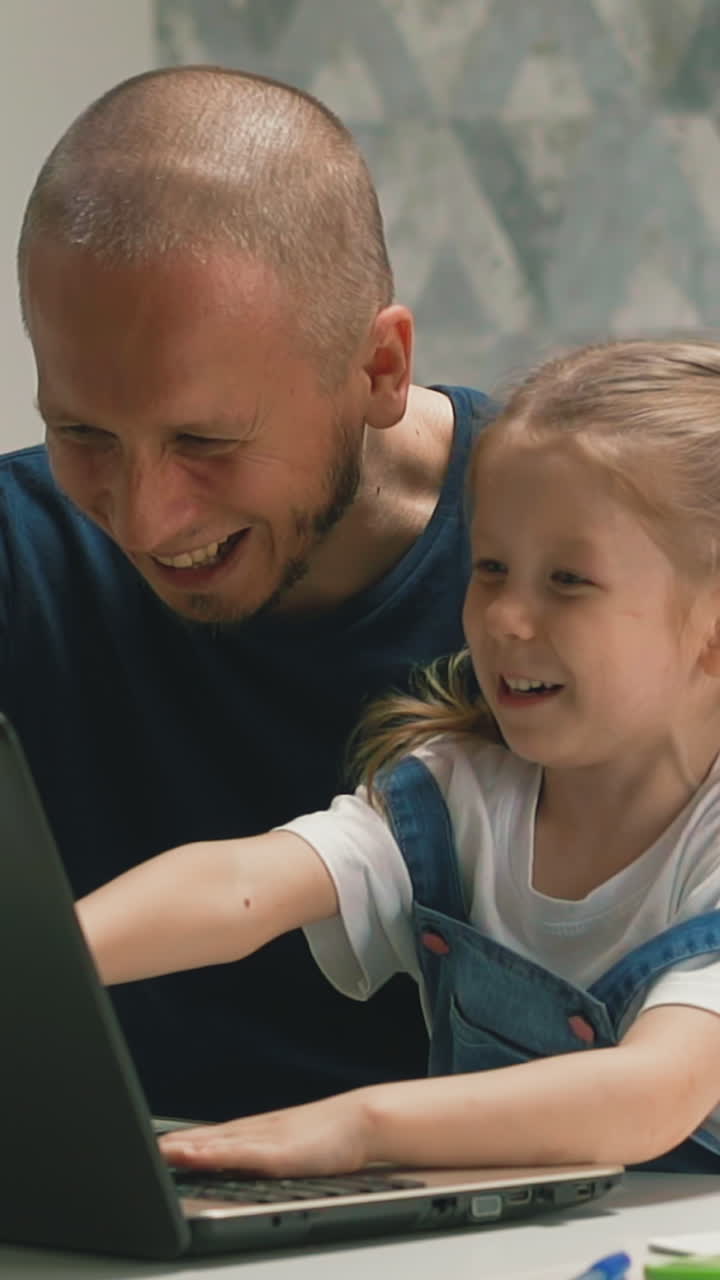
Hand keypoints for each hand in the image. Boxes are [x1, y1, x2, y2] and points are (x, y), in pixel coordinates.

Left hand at [159, 1091, 372, 1178]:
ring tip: (156, 1152)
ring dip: (184, 1148)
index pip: (208, 1139)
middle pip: (204, 1139)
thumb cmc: (331, 1138)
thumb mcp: (291, 1148)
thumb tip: (240, 1165)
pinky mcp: (278, 1152)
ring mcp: (264, 1140)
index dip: (178, 1144)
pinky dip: (212, 1154)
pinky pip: (238, 1154)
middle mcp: (253, 1133)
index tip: (150, 1147)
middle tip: (136, 1150)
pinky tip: (193, 1155)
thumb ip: (265, 1153)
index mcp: (255, 1134)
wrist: (363, 1120)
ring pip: (214, 1144)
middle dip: (171, 1146)